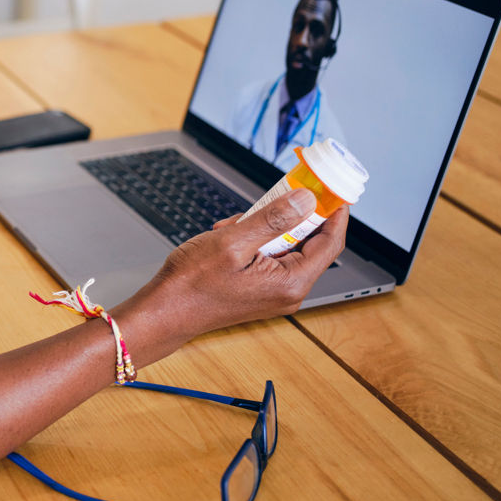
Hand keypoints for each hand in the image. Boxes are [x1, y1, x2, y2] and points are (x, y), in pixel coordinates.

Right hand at [115, 188, 346, 349]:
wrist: (165, 311)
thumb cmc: (192, 283)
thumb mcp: (234, 241)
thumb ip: (274, 219)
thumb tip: (306, 201)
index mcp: (290, 283)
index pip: (330, 243)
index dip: (334, 213)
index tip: (332, 189)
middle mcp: (288, 292)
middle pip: (308, 243)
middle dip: (292, 216)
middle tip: (278, 193)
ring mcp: (274, 293)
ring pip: (285, 247)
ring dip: (266, 227)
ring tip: (235, 223)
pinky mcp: (260, 290)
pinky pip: (270, 257)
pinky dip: (255, 241)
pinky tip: (230, 236)